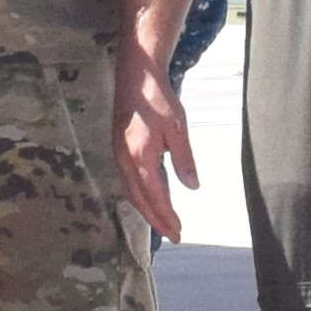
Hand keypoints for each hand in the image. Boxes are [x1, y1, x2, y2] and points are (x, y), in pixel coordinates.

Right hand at [114, 50, 199, 242]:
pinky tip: (151, 198)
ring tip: (163, 222)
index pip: (154, 196)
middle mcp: (125, 160)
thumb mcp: (177, 128)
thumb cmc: (158, 98)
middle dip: (156, 220)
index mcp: (140, 157)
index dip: (166, 216)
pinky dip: (140, 196)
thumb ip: (184, 159)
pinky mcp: (118, 149)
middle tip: (174, 235)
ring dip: (147, 210)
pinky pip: (128, 181)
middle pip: (139, 200)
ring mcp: (118, 155)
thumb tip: (192, 187)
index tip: (179, 232)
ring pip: (131, 192)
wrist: (134, 75)